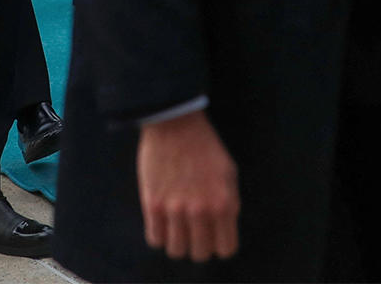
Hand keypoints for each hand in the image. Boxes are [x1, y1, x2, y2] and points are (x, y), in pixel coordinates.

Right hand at [137, 111, 239, 262]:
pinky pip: (155, 240)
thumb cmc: (206, 147)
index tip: (216, 237)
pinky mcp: (152, 206)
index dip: (221, 244)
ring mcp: (175, 210)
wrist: (175, 125)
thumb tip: (223, 227)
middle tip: (197, 232)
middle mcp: (201, 211)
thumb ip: (227, 202)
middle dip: (200, 246)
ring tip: (179, 227)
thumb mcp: (228, 172)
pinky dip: (160, 235)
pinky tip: (164, 221)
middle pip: (200, 254)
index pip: (226, 248)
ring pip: (176, 251)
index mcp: (224, 202)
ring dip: (179, 242)